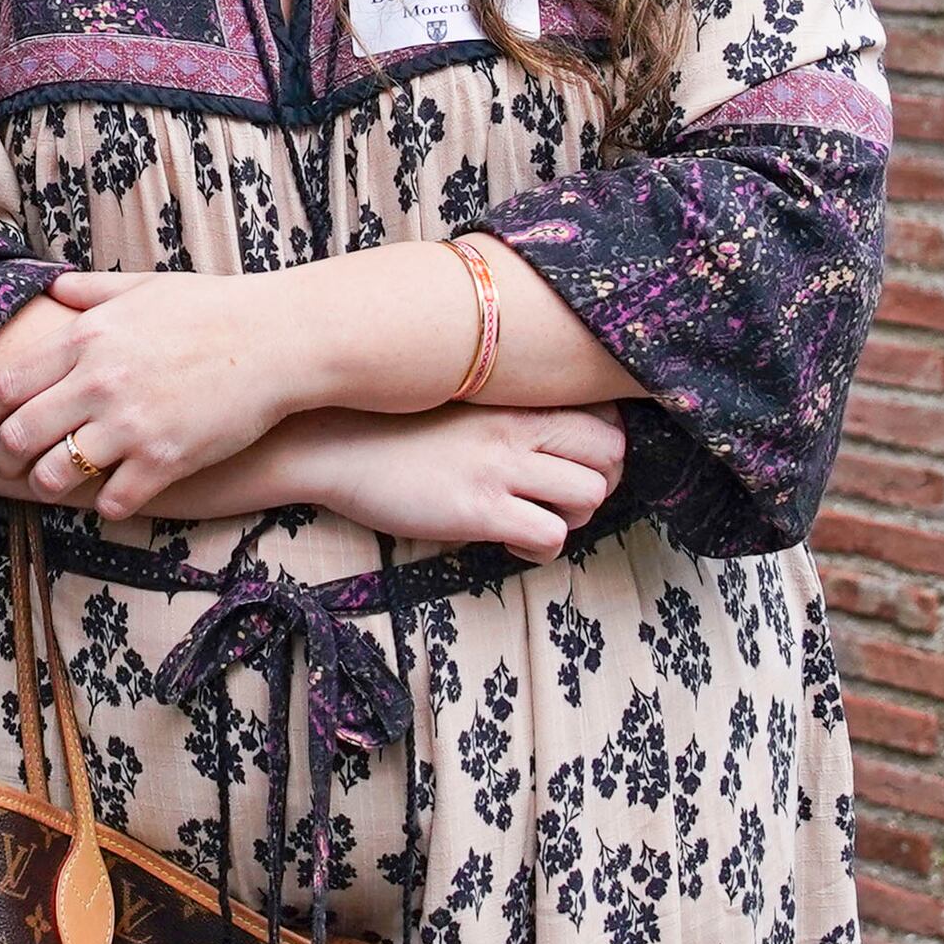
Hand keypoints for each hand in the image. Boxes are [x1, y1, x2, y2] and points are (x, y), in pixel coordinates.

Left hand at [0, 268, 313, 521]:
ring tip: (57, 484)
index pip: (5, 385)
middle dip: (4, 457)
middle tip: (12, 464)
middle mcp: (98, 382)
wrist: (278, 340)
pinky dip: (106, 504)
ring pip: (56, 474)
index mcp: (86, 338)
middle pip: (18, 436)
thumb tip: (54, 286)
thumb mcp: (145, 287)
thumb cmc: (214, 308)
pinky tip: (116, 495)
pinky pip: (112, 500)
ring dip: (48, 485)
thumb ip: (92, 290)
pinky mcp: (165, 459)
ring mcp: (130, 424)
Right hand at [261, 404, 626, 557]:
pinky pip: (550, 535)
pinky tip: (507, 539)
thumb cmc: (389, 422)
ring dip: (572, 518)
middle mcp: (517, 424)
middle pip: (612, 453)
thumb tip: (543, 436)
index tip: (574, 462)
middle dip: (601, 483)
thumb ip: (503, 409)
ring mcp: (500, 466)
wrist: (331, 440)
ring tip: (534, 520)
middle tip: (564, 499)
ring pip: (590, 495)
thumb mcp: (458, 399)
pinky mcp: (478, 509)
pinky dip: (540, 547)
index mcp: (514, 395)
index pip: (604, 411)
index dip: (602, 445)